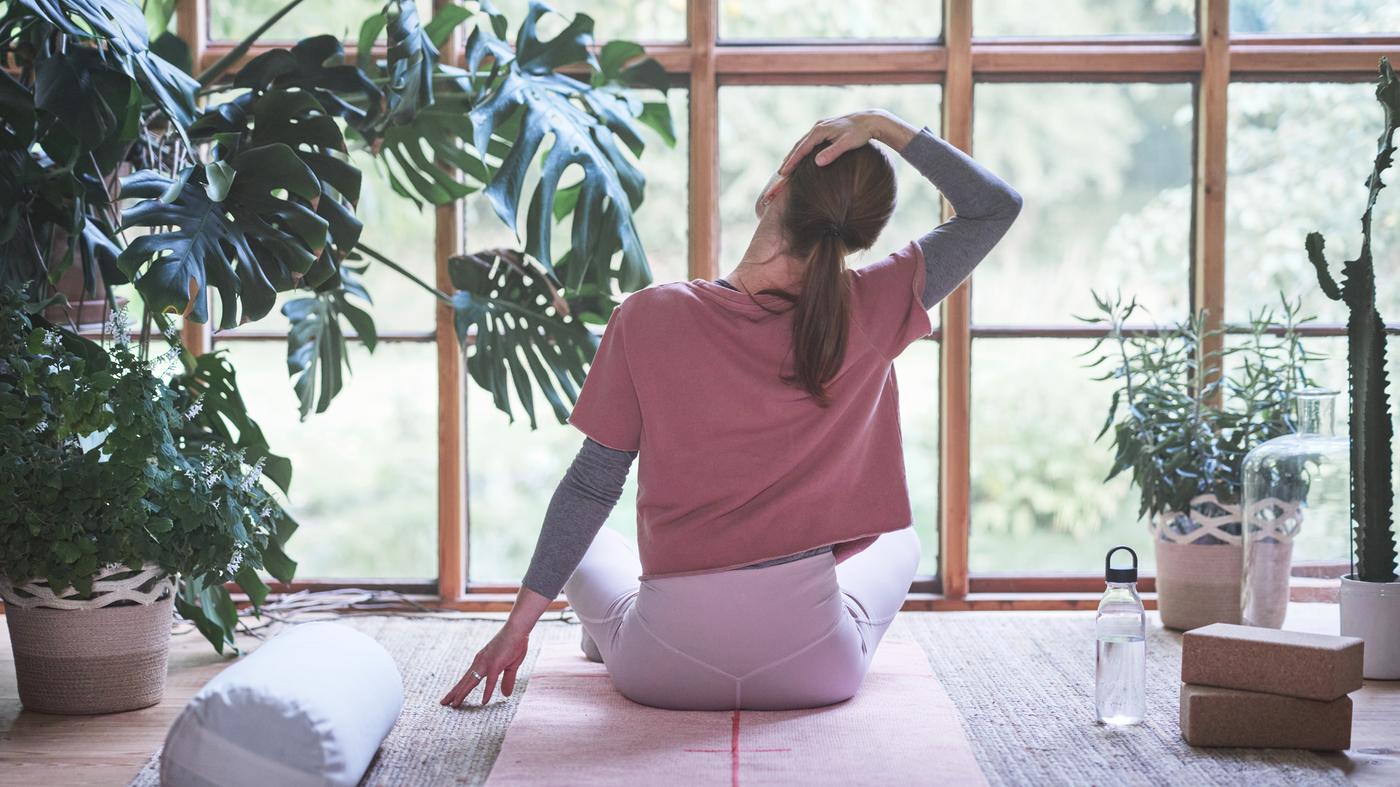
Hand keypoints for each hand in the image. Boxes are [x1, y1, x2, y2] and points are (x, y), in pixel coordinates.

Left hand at [440, 624, 529, 707]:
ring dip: (462, 694)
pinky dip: (487, 692)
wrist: (517, 629)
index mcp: (482, 662)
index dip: (459, 688)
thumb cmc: (514, 644)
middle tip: (443, 703)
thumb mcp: (511, 666)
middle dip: (454, 693)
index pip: (467, 678)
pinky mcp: (496, 664)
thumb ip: (507, 681)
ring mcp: (486, 663)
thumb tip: (506, 695)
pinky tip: (484, 702)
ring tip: (454, 705)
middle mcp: (480, 662)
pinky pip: (490, 681)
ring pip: (471, 682)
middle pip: (464, 681)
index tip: (451, 697)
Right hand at [777, 110, 916, 176]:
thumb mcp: (847, 144)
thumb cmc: (860, 133)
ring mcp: (821, 126)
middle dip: (789, 159)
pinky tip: (802, 155)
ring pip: (803, 142)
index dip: (791, 162)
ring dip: (794, 154)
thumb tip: (817, 162)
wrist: (870, 119)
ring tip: (787, 166)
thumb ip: (832, 153)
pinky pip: (809, 140)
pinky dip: (802, 149)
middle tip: (780, 173)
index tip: (783, 173)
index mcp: (819, 131)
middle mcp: (817, 127)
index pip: (801, 149)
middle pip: (798, 145)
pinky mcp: (825, 128)